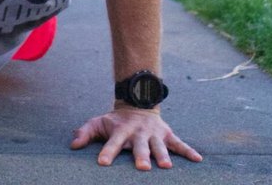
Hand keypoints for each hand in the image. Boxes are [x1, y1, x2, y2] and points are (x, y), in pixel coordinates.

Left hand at [70, 106, 201, 169]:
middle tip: (142, 168)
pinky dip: (189, 151)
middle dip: (141, 156)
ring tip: (166, 167)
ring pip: (159, 146)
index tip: (102, 163)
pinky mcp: (167, 134)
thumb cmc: (115, 121)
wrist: (137, 103)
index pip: (112, 142)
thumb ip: (85, 132)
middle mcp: (138, 133)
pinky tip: (198, 159)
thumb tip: (73, 144)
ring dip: (162, 155)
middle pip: (139, 146)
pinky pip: (179, 143)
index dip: (107, 152)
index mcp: (121, 131)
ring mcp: (154, 134)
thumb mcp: (98, 123)